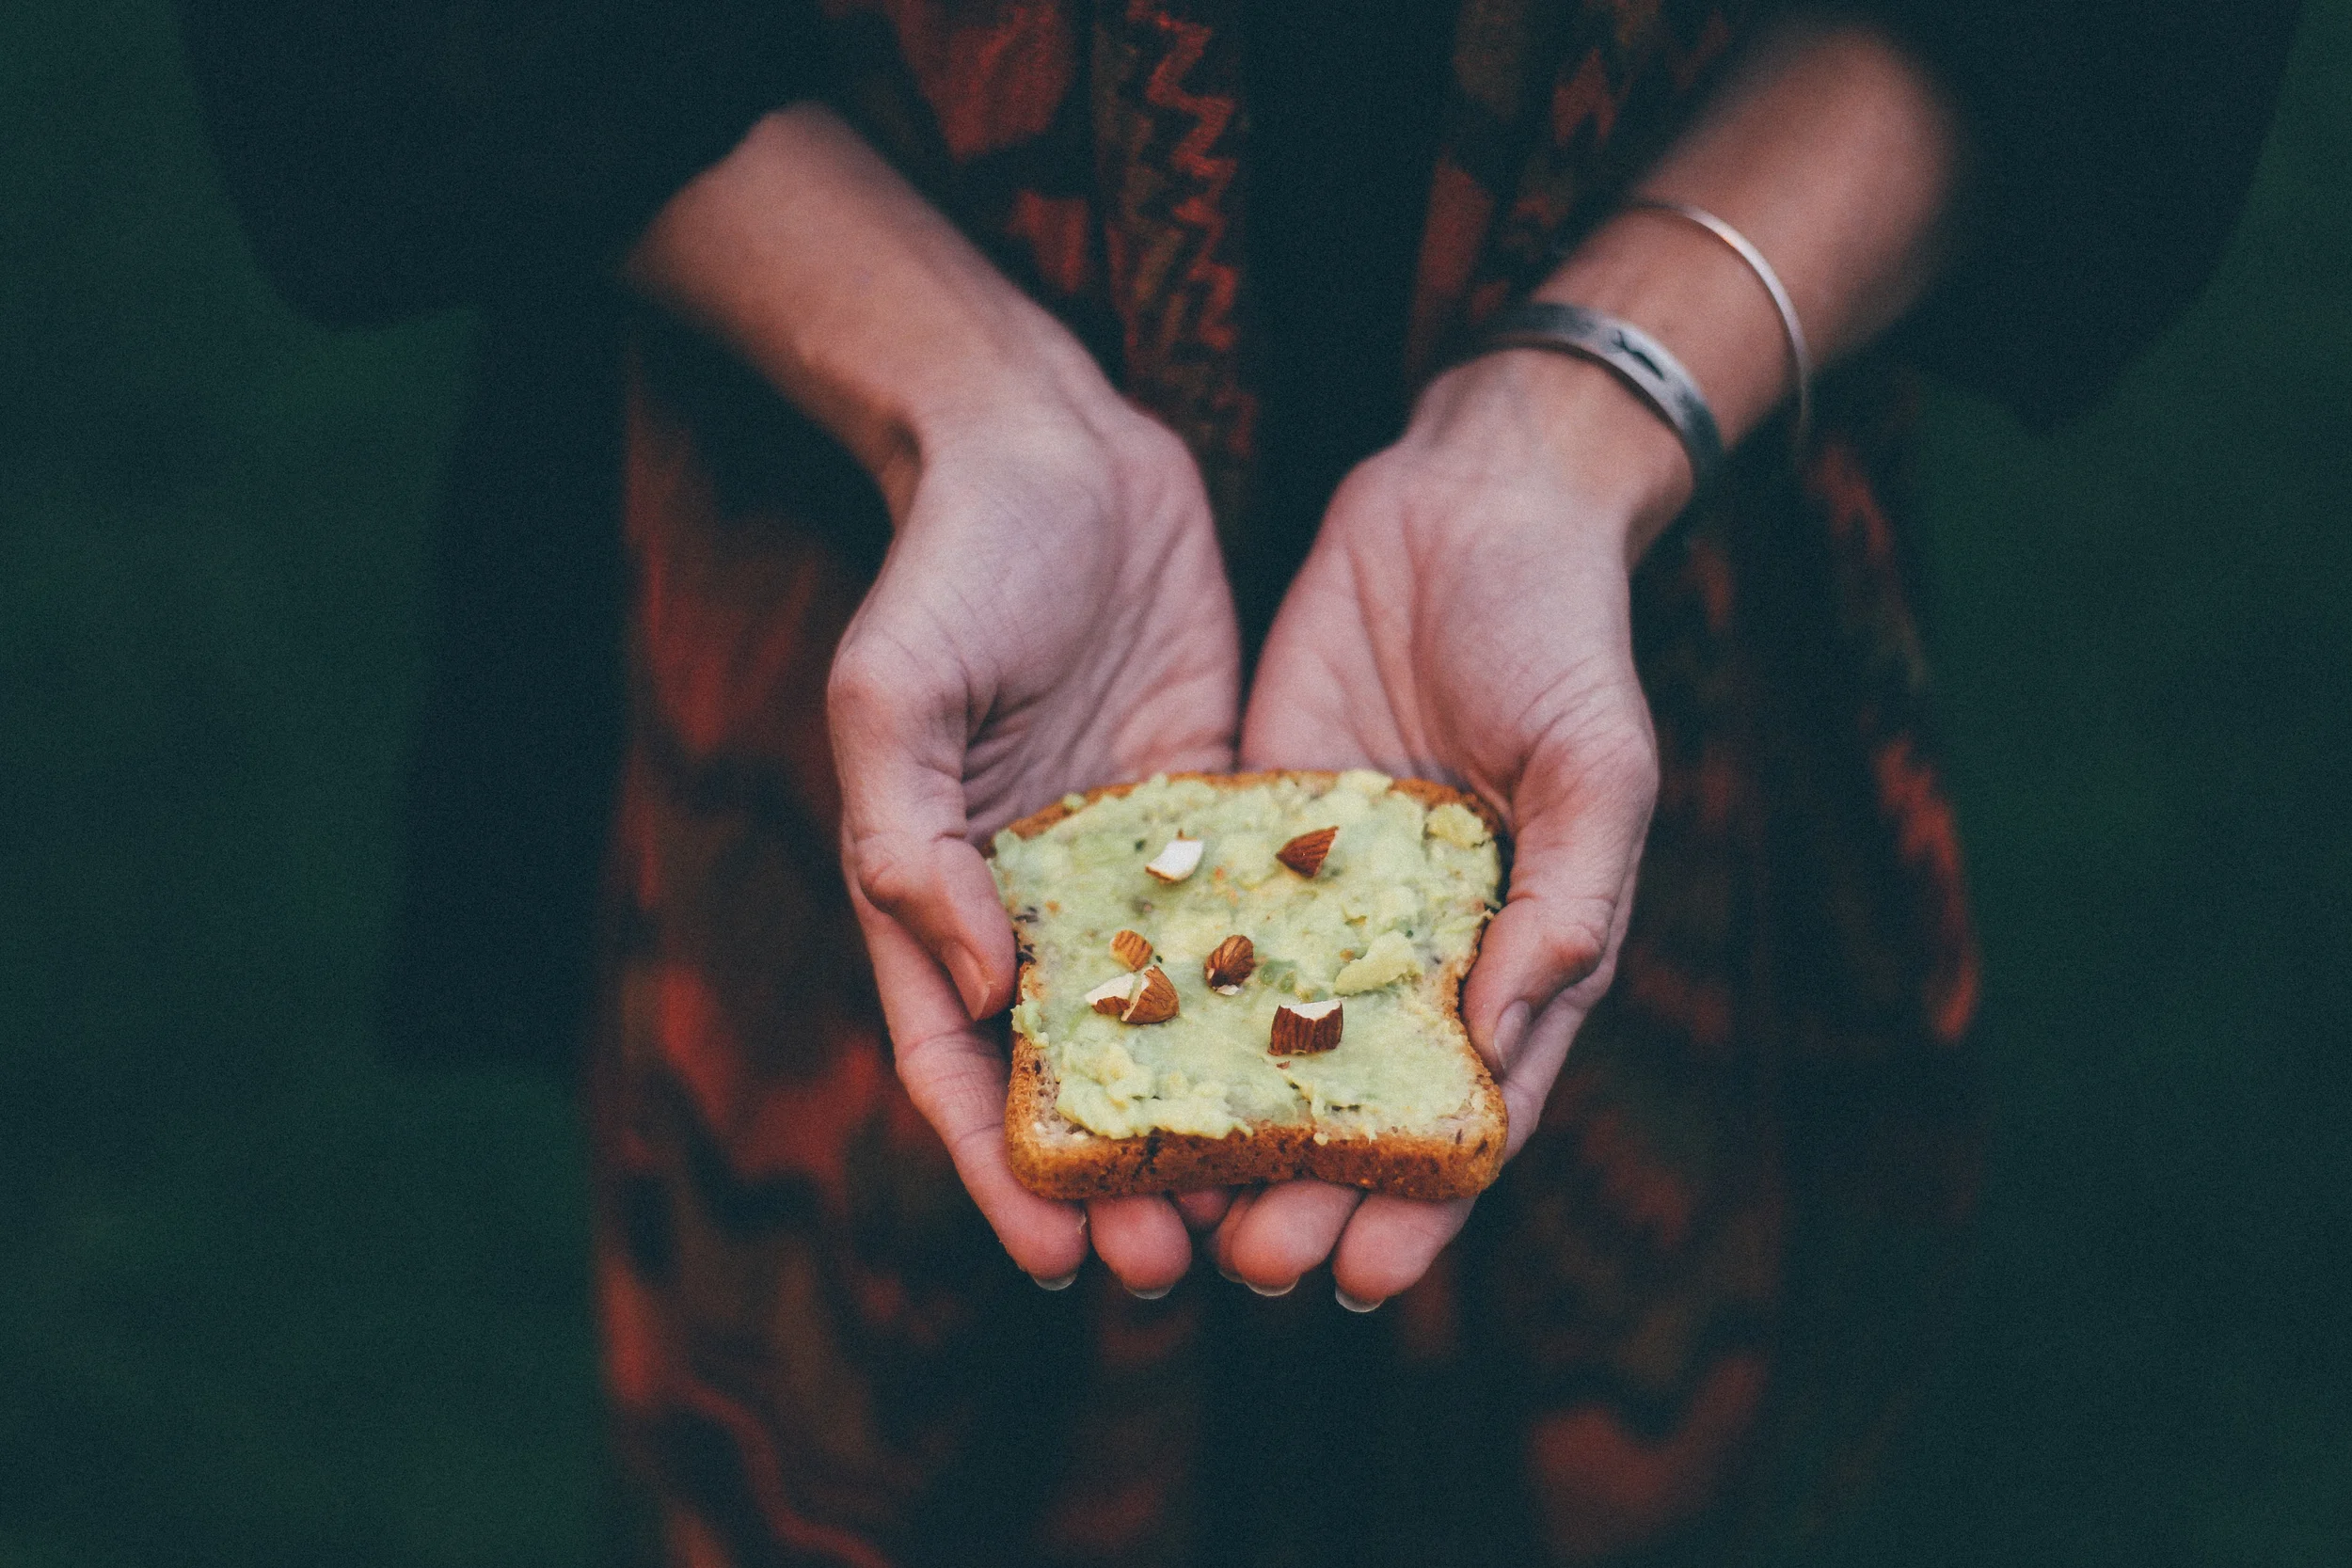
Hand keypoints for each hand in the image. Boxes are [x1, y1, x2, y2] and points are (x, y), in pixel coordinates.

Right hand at [833, 391, 1239, 1294]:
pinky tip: (1339, 1069)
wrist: (1056, 447)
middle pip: (1075, 1074)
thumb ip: (907, 837)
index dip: (1002, 1169)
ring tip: (1270, 1201)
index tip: (1061, 1257)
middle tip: (1184, 1257)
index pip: (957, 1067)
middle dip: (1122, 1174)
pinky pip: (1251, 929)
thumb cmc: (954, 563)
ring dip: (1212, 1119)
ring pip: (1174, 1026)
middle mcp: (1034, 901)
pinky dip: (1280, 1009)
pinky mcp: (1216, 815)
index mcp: (936, 892)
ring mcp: (1130, 866)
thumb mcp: (895, 690)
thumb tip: (972, 985)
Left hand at [1224, 350, 1685, 1306]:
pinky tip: (1106, 1067)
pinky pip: (1197, 936)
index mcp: (1512, 956)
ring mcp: (1318, 897)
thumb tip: (1502, 1049)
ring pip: (1262, 1045)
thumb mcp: (1598, 768)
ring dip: (1219, 1132)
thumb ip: (1569, 905)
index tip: (1367, 1279)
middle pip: (1351, 1107)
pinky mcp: (1242, 832)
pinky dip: (1162, 1008)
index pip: (1467, 1115)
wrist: (1468, 503)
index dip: (1423, 1205)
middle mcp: (1408, 948)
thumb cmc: (1562, 636)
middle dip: (1303, 1192)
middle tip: (1245, 1261)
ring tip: (1164, 1204)